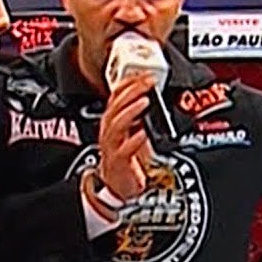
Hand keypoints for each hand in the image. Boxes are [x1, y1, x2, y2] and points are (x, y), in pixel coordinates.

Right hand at [97, 73, 156, 199]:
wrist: (117, 187)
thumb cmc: (126, 160)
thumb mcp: (134, 133)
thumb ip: (140, 117)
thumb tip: (152, 99)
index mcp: (113, 122)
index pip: (116, 97)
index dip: (128, 83)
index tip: (143, 74)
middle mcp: (109, 132)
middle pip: (115, 107)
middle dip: (131, 92)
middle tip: (146, 82)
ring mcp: (112, 147)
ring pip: (116, 125)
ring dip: (130, 111)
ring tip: (144, 101)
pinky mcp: (117, 162)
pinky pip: (123, 150)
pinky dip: (133, 140)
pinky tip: (143, 133)